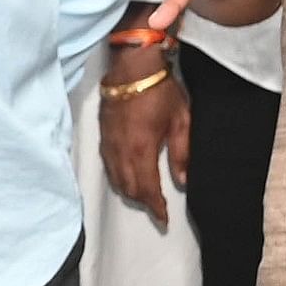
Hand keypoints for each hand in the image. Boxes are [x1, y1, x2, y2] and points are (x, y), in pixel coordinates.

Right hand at [98, 61, 184, 228]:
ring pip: (116, 180)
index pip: (148, 189)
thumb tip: (182, 180)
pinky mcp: (102, 136)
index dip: (156, 208)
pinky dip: (118, 178)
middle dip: (143, 202)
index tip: (164, 218)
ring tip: (144, 196)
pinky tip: (127, 176)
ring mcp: (108, 144)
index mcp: (142, 150)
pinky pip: (108, 167)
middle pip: (129, 189)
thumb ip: (182, 153)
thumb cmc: (160, 90)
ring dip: (130, 192)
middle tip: (157, 208)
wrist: (132, 67)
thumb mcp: (181, 121)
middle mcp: (121, 152)